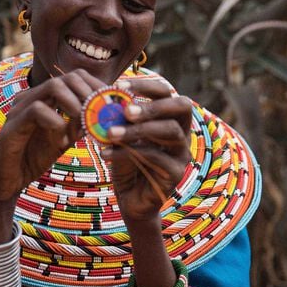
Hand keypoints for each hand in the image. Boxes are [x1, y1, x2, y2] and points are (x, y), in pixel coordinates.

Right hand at [0, 70, 102, 208]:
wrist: (7, 181)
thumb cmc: (33, 158)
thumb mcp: (64, 140)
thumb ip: (79, 126)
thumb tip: (103, 117)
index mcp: (45, 98)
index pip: (76, 77)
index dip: (96, 88)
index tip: (110, 106)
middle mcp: (32, 97)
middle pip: (68, 77)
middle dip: (89, 94)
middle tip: (99, 116)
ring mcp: (21, 108)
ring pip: (53, 87)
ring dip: (74, 104)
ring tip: (81, 125)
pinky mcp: (13, 125)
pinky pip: (37, 110)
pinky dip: (56, 123)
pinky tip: (62, 142)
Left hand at [101, 78, 191, 221]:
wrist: (131, 200)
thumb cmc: (127, 164)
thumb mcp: (121, 138)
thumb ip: (118, 120)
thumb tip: (104, 97)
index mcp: (170, 118)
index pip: (168, 92)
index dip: (147, 86)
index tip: (120, 86)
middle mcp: (183, 133)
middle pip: (182, 107)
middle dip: (153, 105)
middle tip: (126, 110)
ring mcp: (182, 153)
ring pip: (170, 131)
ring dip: (137, 130)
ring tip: (110, 133)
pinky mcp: (176, 173)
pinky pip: (156, 157)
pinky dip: (128, 153)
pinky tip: (106, 154)